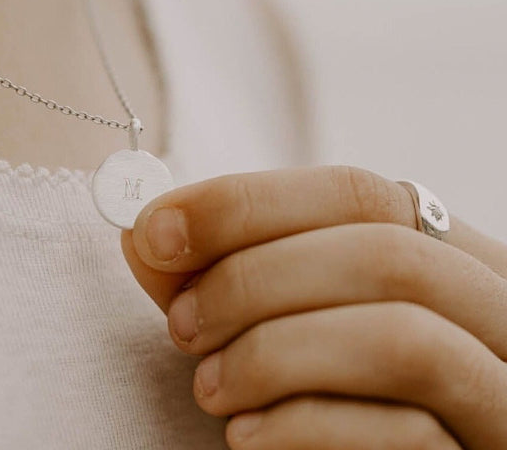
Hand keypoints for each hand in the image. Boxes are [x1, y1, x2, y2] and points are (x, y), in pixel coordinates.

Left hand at [121, 165, 506, 447]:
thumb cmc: (339, 405)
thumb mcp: (287, 325)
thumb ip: (230, 278)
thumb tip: (146, 231)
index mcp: (450, 256)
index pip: (359, 192)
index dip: (247, 201)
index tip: (154, 228)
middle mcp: (494, 310)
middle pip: (385, 253)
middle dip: (258, 278)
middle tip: (179, 322)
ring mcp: (502, 391)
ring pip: (404, 338)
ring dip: (278, 350)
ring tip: (208, 385)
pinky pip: (409, 433)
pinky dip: (308, 423)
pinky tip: (246, 436)